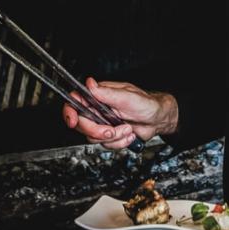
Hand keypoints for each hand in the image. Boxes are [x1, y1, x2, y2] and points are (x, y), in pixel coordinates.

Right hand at [62, 77, 178, 149]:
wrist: (158, 120)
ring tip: (127, 129)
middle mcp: (98, 109)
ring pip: (93, 137)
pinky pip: (105, 144)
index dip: (70, 112)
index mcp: (99, 95)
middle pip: (82, 124)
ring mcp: (103, 123)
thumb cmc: (146, 103)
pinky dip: (119, 142)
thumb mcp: (128, 97)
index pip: (76, 101)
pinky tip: (129, 134)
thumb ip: (107, 93)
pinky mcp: (109, 135)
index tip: (74, 121)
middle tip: (111, 130)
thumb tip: (90, 84)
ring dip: (113, 137)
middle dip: (97, 130)